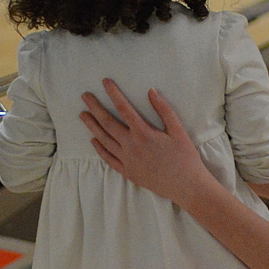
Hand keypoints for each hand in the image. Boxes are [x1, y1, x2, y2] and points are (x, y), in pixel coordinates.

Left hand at [80, 79, 213, 204]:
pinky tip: (94, 141)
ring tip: (83, 115)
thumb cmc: (185, 157)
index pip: (123, 108)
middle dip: (95, 108)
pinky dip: (100, 149)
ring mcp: (127, 160)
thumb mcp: (178, 131)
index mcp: (143, 133)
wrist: (186, 186)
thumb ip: (164, 110)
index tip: (105, 82)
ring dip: (92, 126)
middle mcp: (131, 146)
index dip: (113, 93)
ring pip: (104, 140)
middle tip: (85, 96)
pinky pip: (109, 159)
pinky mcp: (128, 172)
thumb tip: (151, 91)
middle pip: (108, 123)